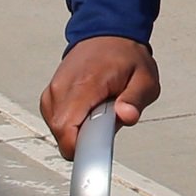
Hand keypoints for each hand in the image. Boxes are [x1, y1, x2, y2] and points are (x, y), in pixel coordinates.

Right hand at [40, 35, 160, 160]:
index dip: (79, 152)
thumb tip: (126, 117)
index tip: (95, 162)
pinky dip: (72, 124)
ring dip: (79, 132)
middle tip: (107, 124)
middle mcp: (61, 89)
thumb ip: (136, 100)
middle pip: (61, 135)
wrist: (107, 33)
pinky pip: (56, 122)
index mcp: (84, 85)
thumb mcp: (145, 77)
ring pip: (57, 131)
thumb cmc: (127, 57)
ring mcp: (52, 92)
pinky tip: (89, 110)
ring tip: (100, 112)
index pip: (67, 130)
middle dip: (85, 141)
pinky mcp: (49, 95)